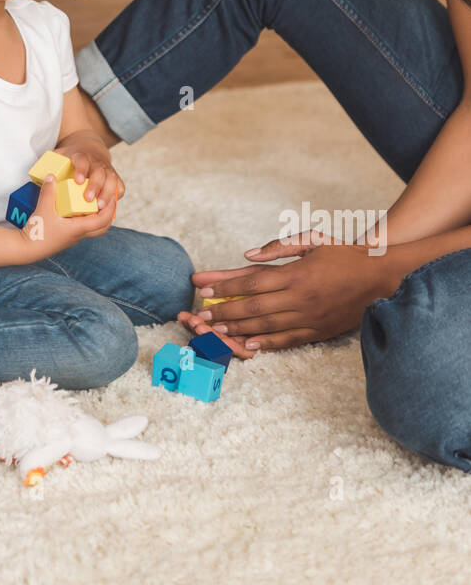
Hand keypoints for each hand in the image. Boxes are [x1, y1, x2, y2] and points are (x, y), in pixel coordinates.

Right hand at [17, 173, 115, 261]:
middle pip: (103, 227)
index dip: (110, 208)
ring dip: (99, 217)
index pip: (102, 220)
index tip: (112, 196)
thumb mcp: (43, 209)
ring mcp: (73, 238)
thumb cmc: (37, 232)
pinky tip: (79, 210)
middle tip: (108, 199)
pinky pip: (84, 228)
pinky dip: (87, 219)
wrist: (26, 249)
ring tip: (96, 203)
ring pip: (94, 229)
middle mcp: (78, 235)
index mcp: (78, 229)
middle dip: (108, 213)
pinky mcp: (66, 237)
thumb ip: (48, 192)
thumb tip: (52, 176)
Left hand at [55, 130, 124, 208]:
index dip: (81, 169)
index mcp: (81, 155)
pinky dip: (116, 196)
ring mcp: (107, 169)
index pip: (82, 160)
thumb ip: (49, 164)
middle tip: (88, 199)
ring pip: (111, 179)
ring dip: (107, 193)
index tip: (77, 181)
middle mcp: (96, 162)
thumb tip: (40, 178)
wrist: (89, 147)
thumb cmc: (71, 157)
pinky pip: (119, 187)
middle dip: (95, 185)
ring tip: (100, 207)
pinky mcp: (114, 178)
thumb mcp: (59, 155)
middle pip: (99, 171)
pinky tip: (110, 207)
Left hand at [179, 233, 388, 352]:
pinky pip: (288, 341)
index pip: (253, 282)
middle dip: (225, 312)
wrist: (381, 278)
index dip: (226, 286)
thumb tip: (247, 255)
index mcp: (298, 274)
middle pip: (254, 307)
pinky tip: (248, 345)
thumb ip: (279, 247)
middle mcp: (302, 298)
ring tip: (216, 330)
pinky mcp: (319, 331)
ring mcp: (310, 318)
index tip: (205, 289)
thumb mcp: (314, 239)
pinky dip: (266, 344)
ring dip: (239, 329)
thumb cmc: (344, 255)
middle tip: (201, 314)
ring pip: (267, 326)